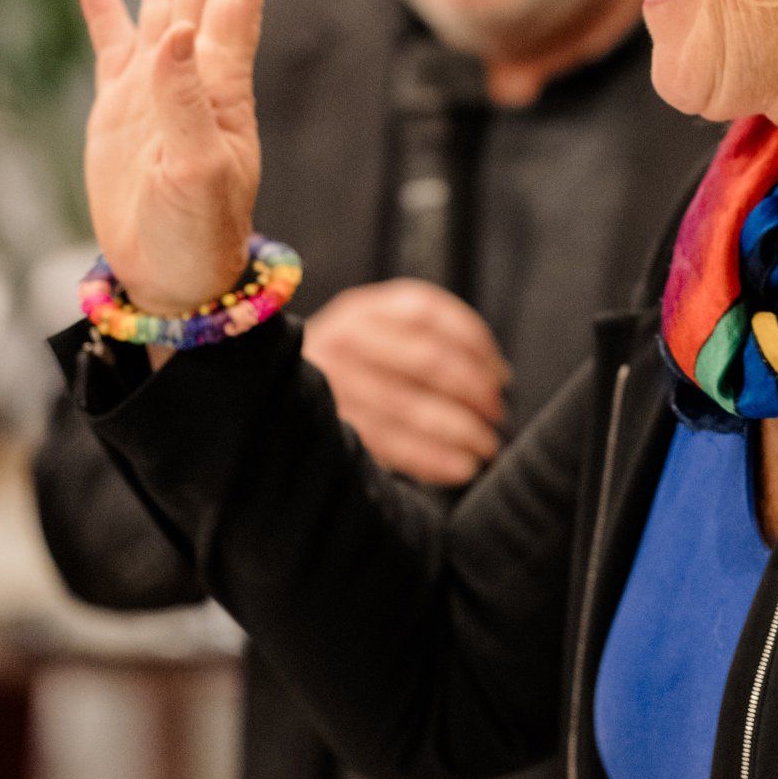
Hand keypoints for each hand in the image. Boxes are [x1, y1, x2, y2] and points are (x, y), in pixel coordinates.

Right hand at [78, 0, 268, 315]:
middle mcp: (194, 74)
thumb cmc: (199, 235)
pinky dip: (104, 9)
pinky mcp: (121, 110)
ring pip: (164, 0)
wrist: (174, 281)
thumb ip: (186, 102)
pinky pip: (112, 45)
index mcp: (221, 84)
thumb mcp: (197, 174)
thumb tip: (176, 32)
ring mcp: (156, 89)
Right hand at [301, 280, 511, 484]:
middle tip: (498, 415)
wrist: (275, 390)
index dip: (477, 344)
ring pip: (411, 406)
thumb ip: (428, 340)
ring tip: (487, 448)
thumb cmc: (357, 365)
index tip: (502, 376)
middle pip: (428, 360)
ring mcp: (335, 382)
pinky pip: (391, 444)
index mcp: (365, 309)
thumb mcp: (381, 333)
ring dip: (460, 431)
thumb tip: (498, 379)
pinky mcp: (333, 424)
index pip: (431, 314)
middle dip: (474, 391)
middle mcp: (347, 338)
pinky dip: (432, 459)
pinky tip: (461, 469)